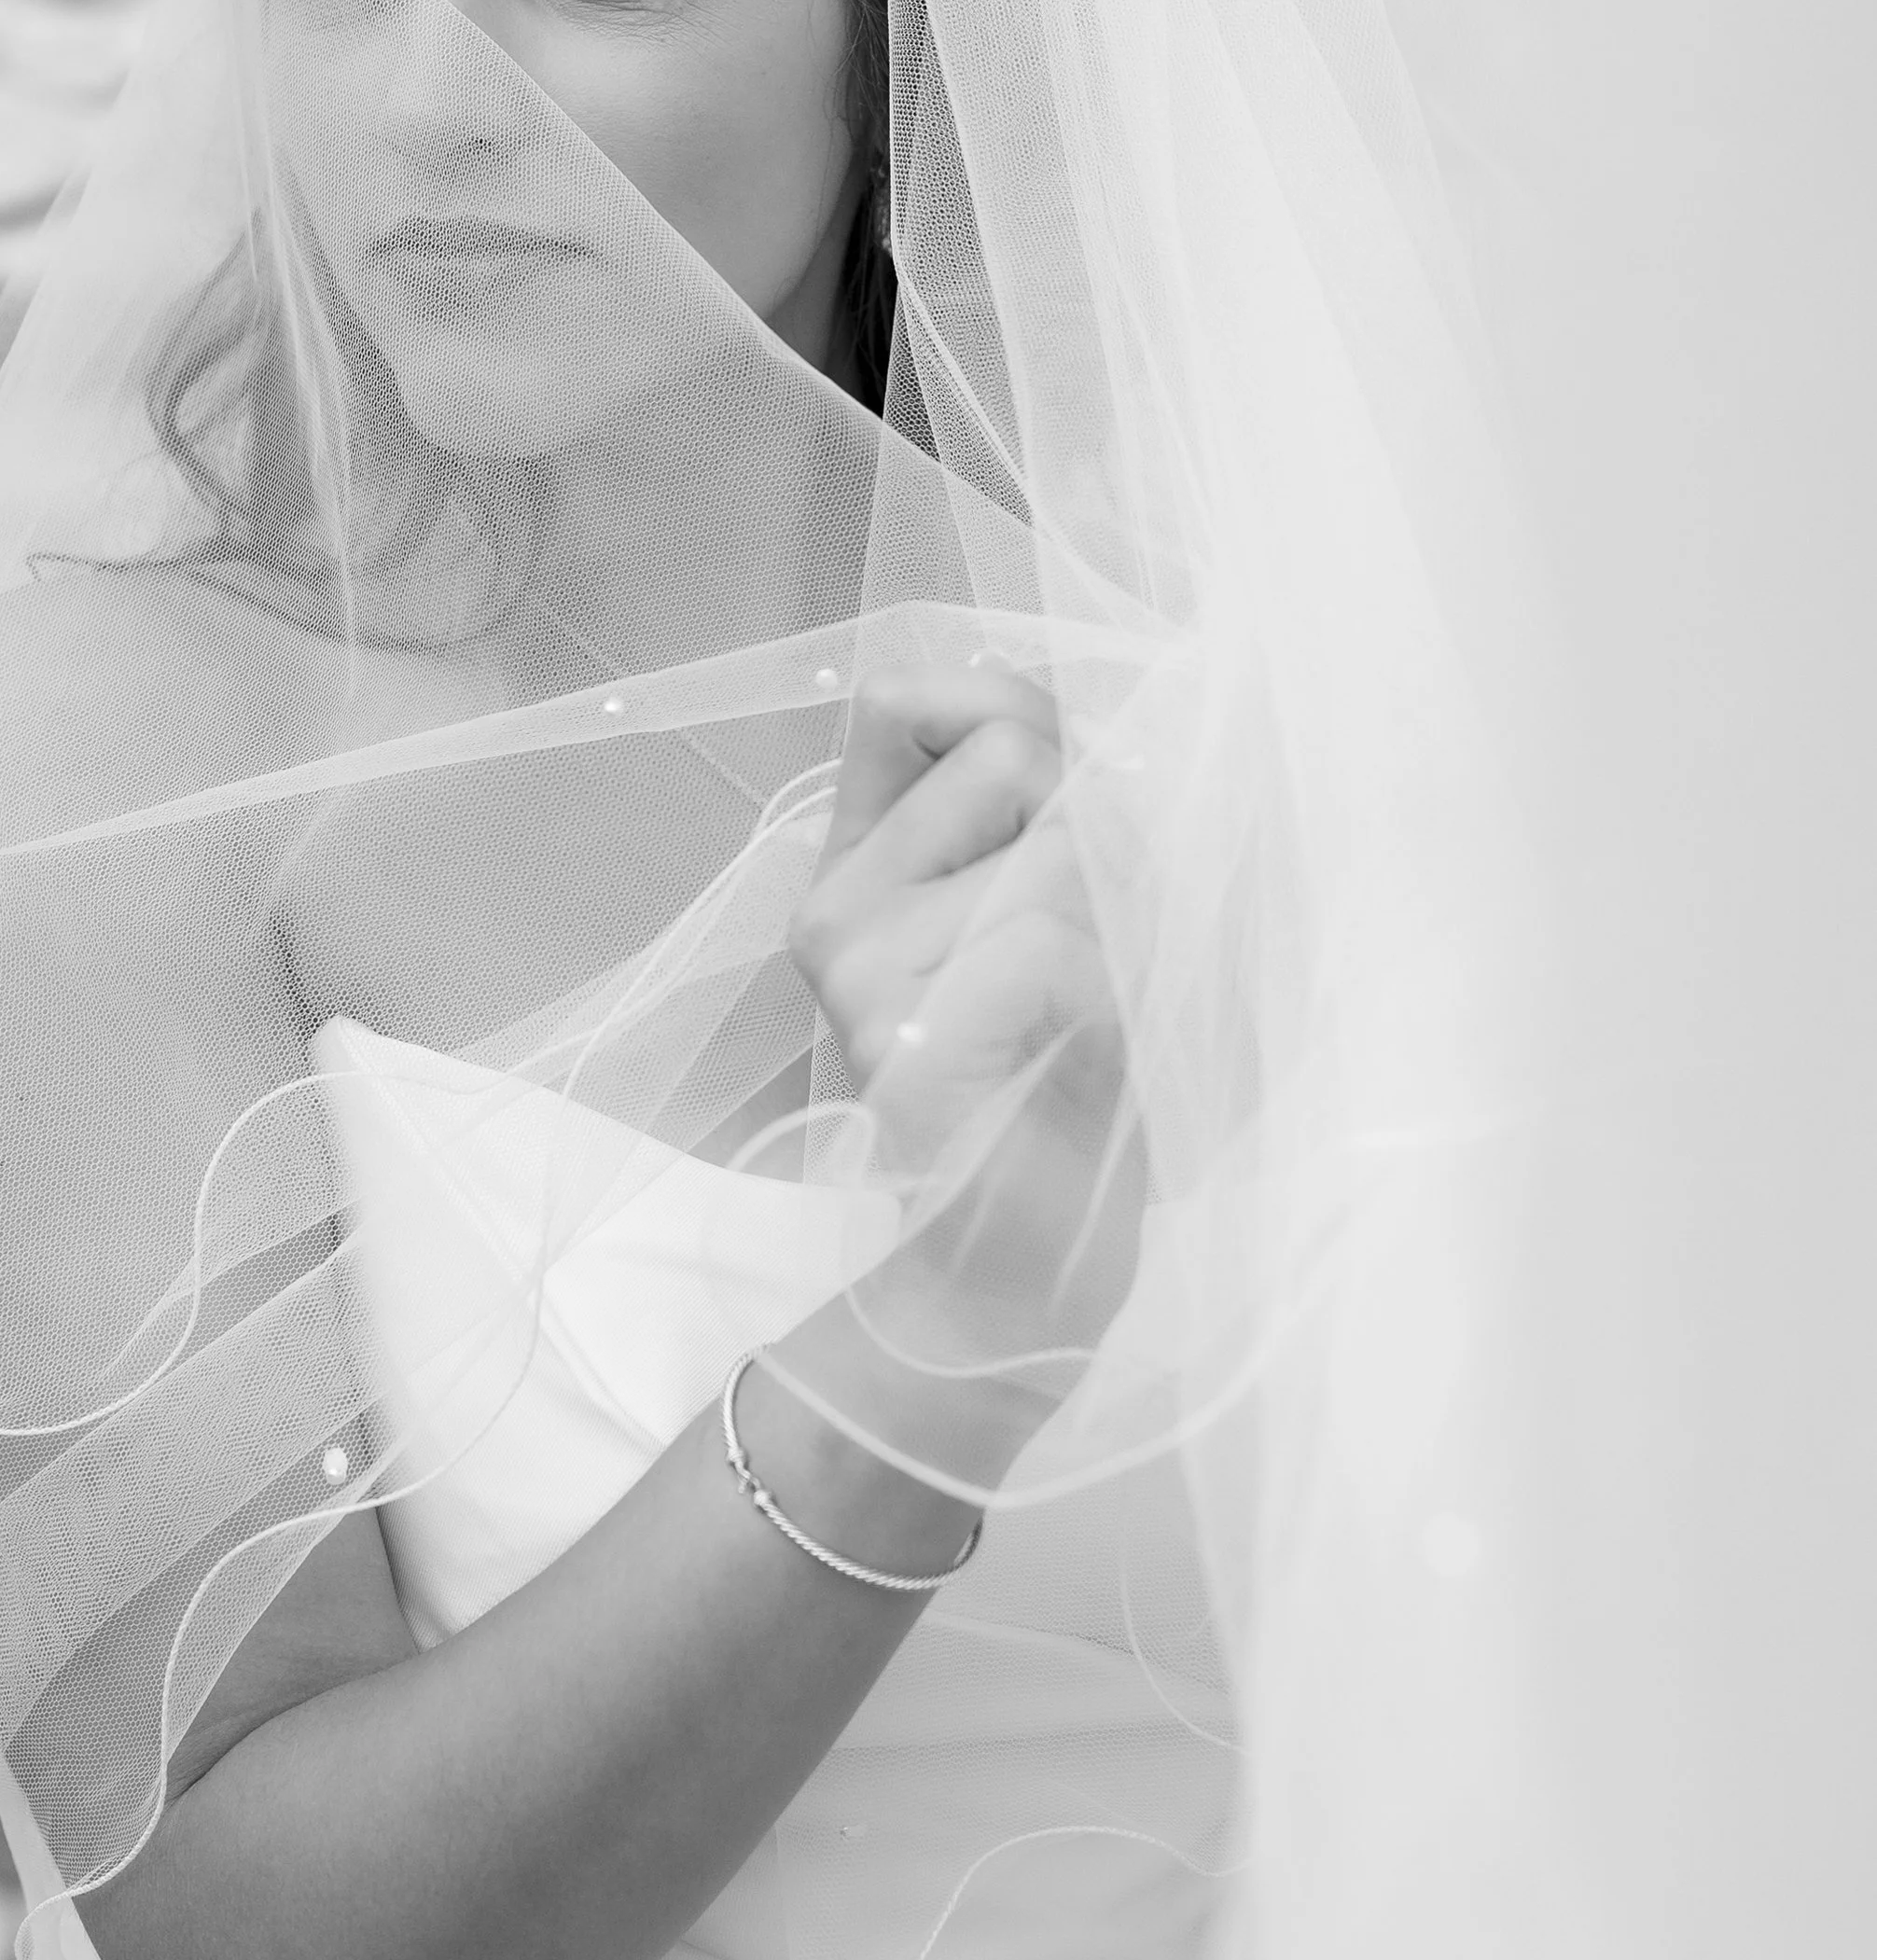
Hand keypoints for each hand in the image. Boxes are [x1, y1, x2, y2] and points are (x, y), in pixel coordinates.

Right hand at [786, 662, 1144, 1384]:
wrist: (1024, 1263)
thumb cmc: (1062, 1085)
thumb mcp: (1056, 912)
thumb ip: (1037, 800)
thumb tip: (1056, 711)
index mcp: (859, 863)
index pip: (904, 695)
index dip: (1014, 719)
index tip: (1064, 820)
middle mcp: (835, 902)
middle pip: (1012, 746)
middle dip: (1101, 834)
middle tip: (1093, 958)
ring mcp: (855, 965)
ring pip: (1060, 846)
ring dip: (1125, 930)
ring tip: (1092, 1020)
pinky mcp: (900, 1030)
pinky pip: (1053, 938)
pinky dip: (1111, 994)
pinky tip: (1081, 1061)